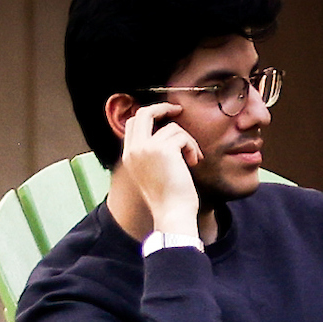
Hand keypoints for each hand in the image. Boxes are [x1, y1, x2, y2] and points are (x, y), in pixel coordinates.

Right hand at [108, 100, 200, 241]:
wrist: (172, 213)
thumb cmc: (168, 197)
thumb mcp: (153, 172)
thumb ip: (152, 152)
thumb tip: (166, 132)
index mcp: (129, 156)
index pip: (133, 122)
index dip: (150, 115)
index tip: (167, 117)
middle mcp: (134, 150)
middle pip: (143, 113)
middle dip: (163, 108)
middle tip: (179, 111)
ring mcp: (146, 148)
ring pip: (172, 127)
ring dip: (187, 140)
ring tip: (192, 158)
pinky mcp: (163, 150)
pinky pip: (182, 136)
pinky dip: (192, 147)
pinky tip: (193, 162)